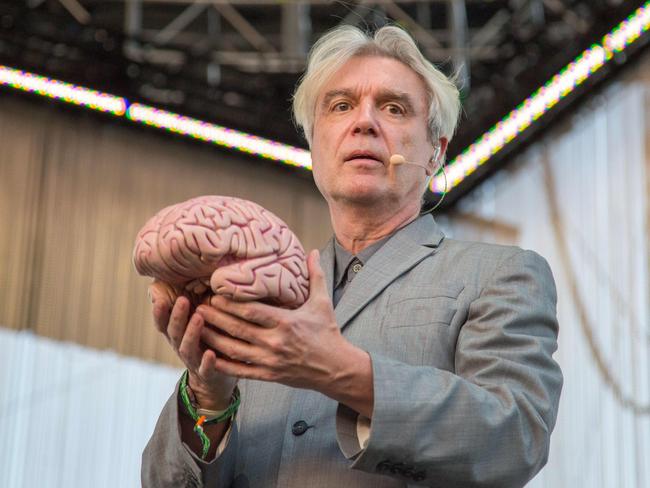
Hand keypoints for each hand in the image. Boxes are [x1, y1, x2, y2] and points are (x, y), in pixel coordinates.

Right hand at [149, 281, 236, 409]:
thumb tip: (190, 274)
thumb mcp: (198, 323)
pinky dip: (207, 362)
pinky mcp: (208, 374)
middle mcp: (181, 346)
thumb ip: (193, 304)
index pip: (163, 322)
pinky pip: (206, 369)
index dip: (159, 311)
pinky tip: (210, 353)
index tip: (158, 297)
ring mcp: (193, 361)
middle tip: (182, 300)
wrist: (216, 382)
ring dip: (191, 332)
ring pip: (187, 347)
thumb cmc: (209, 342)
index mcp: (177, 334)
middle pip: (174, 332)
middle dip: (177, 316)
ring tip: (198, 318)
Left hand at [196, 250, 373, 415]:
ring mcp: (270, 361)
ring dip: (214, 338)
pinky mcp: (268, 375)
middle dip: (216, 318)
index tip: (214, 293)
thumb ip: (315, 276)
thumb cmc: (328, 333)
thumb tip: (311, 251)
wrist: (336, 368)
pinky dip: (222, 364)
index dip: (231, 303)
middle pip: (238, 328)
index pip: (252, 311)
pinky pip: (240, 370)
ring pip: (234, 349)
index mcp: (286, 323)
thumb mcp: (323, 302)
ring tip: (197, 327)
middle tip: (198, 306)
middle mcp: (275, 342)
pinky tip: (208, 354)